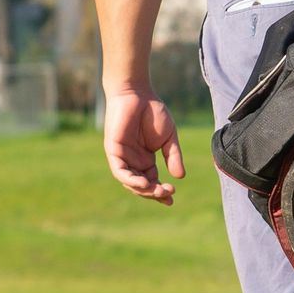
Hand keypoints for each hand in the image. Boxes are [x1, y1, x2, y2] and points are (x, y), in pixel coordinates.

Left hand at [103, 85, 186, 204]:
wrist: (137, 93)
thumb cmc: (153, 112)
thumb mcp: (169, 137)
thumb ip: (173, 156)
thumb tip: (180, 177)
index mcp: (145, 160)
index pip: (152, 182)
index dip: (161, 192)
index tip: (172, 199)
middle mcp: (133, 161)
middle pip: (141, 185)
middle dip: (154, 193)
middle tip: (168, 194)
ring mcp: (122, 157)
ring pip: (130, 182)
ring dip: (143, 189)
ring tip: (158, 191)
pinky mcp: (113, 150)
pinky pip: (120, 171)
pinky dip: (130, 180)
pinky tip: (143, 183)